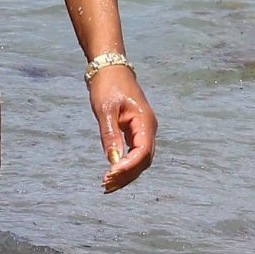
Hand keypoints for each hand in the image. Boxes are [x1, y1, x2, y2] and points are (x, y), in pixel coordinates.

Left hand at [88, 66, 156, 192]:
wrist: (110, 68)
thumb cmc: (108, 85)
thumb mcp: (105, 110)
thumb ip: (110, 135)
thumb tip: (112, 160)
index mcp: (145, 121)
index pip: (143, 152)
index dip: (129, 166)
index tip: (111, 173)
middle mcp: (149, 128)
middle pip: (143, 160)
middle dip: (127, 175)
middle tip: (106, 185)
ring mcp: (143, 130)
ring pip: (140, 159)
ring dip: (126, 173)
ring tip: (107, 184)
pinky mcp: (136, 132)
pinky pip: (134, 153)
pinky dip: (124, 164)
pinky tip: (112, 173)